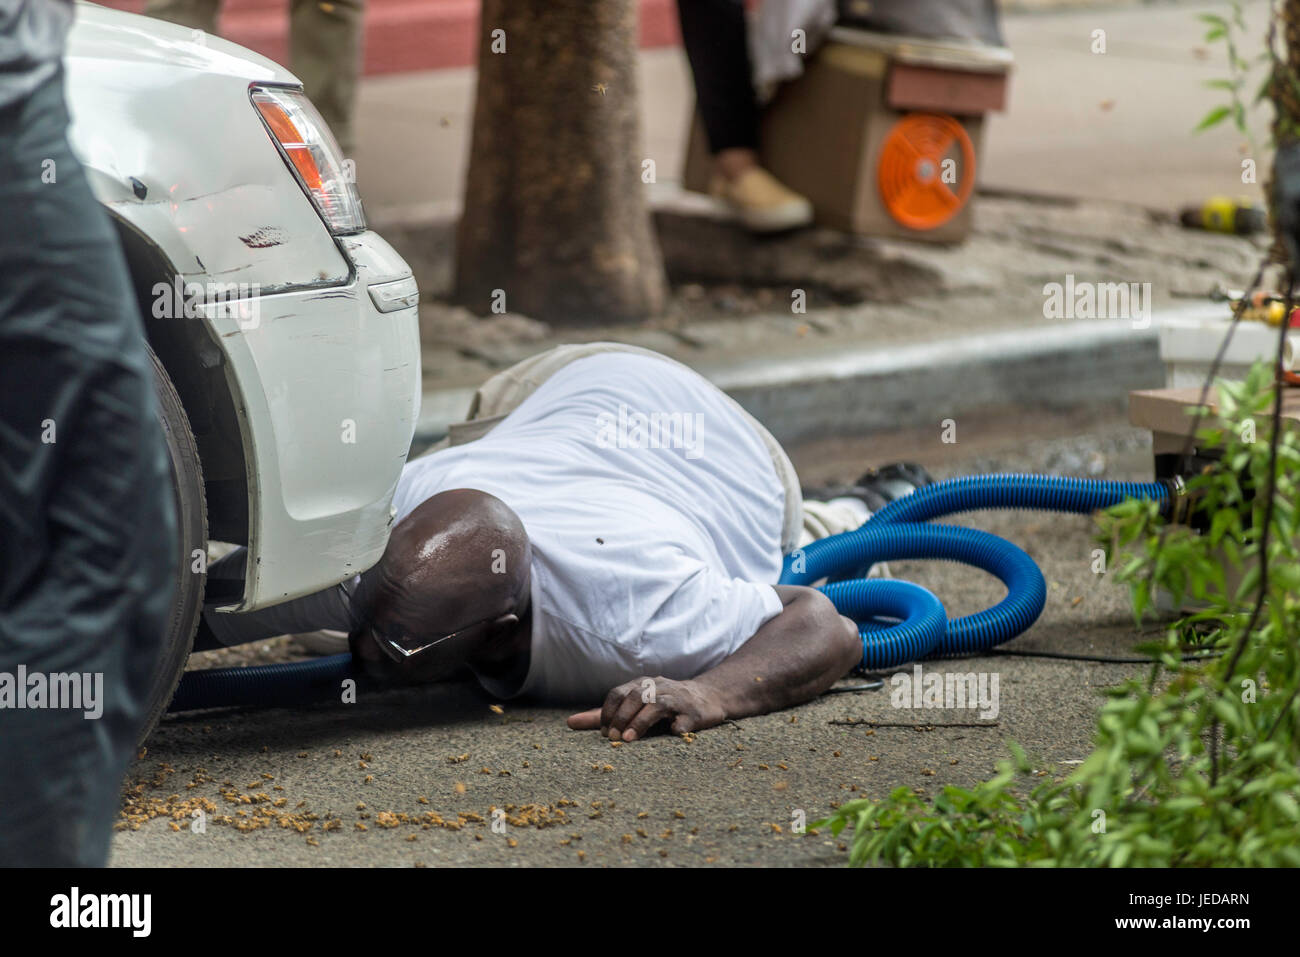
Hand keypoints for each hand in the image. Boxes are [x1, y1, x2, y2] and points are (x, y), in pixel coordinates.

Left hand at [567, 676, 725, 740]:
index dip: (608, 712)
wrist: (707, 698)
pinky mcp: (695, 713)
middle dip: (621, 717)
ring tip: (629, 739)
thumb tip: (569, 723)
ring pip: (657, 704)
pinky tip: (673, 734)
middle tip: (613, 738)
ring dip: (641, 721)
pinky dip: (678, 726)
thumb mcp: (633, 707)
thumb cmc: (664, 704)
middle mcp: (658, 687)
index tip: (604, 732)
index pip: (619, 693)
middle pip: (635, 696)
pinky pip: (686, 718)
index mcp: (641, 685)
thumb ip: (604, 716)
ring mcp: (678, 699)